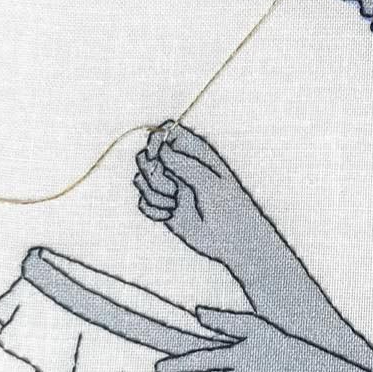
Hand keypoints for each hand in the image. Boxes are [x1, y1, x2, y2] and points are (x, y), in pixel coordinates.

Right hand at [133, 121, 264, 265]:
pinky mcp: (163, 206)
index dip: (156, 141)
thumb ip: (184, 164)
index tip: (158, 156)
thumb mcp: (208, 182)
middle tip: (172, 188)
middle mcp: (178, 167)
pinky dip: (153, 211)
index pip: (166, 132)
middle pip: (146, 156)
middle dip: (152, 173)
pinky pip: (142, 203)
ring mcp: (169, 186)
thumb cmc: (228, 206)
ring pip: (141, 180)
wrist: (231, 239)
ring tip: (176, 204)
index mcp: (194, 153)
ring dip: (155, 195)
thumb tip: (161, 149)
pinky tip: (170, 215)